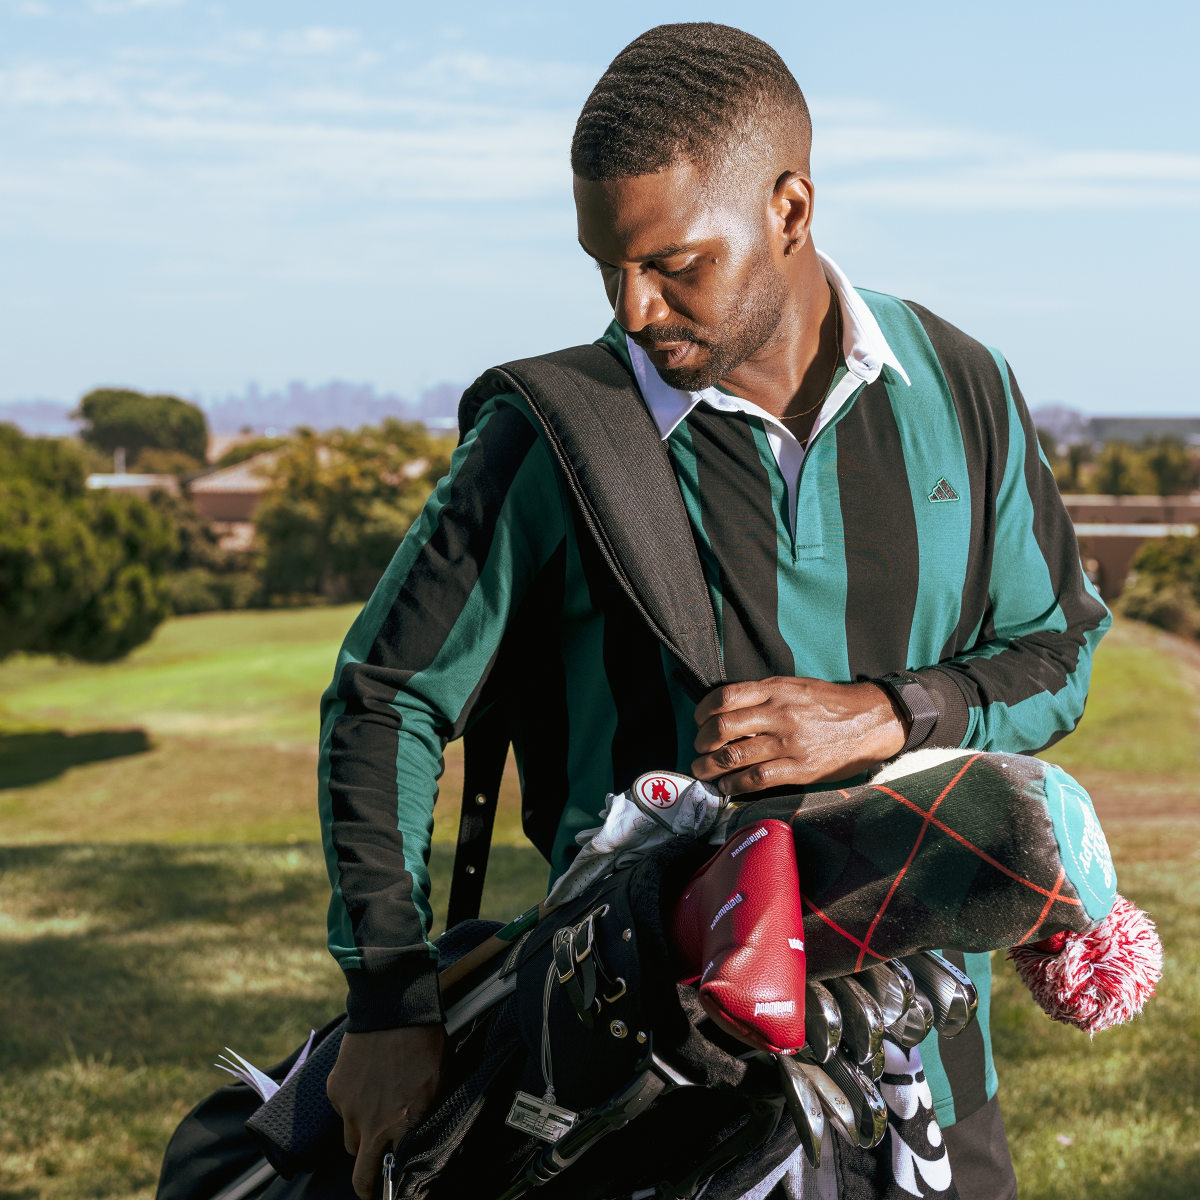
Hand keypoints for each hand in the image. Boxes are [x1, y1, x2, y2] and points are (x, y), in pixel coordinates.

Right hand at [327, 1024, 445, 1198]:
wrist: (392, 1005)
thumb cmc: (423, 1041)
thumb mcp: (437, 1082)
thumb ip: (424, 1115)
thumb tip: (419, 1135)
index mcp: (403, 1125)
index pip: (393, 1176)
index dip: (395, 1184)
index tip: (397, 1187)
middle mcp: (372, 1124)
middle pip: (361, 1175)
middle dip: (368, 1183)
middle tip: (374, 1180)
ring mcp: (349, 1108)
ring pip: (350, 1140)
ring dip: (361, 1137)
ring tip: (375, 1114)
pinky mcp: (335, 1090)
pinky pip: (342, 1111)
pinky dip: (352, 1106)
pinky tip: (366, 1084)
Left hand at [691, 676, 907, 793]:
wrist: (871, 720)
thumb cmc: (830, 704)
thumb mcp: (795, 687)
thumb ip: (764, 695)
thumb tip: (729, 710)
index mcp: (775, 690)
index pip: (724, 697)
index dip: (702, 711)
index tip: (698, 721)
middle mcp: (778, 713)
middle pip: (722, 728)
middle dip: (702, 742)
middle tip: (698, 750)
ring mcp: (789, 742)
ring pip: (735, 755)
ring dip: (711, 767)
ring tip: (704, 771)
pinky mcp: (800, 768)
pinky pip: (757, 778)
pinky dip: (735, 784)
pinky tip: (727, 786)